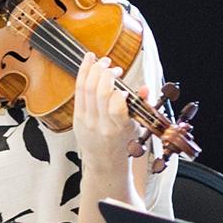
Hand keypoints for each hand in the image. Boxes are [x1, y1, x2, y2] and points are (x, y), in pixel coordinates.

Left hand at [71, 53, 135, 188]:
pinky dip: (83, 73)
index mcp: (119, 129)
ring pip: (87, 89)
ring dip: (95, 70)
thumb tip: (145, 88)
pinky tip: (88, 62)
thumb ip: (141, 106)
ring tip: (103, 61)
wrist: (104, 161)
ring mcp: (87, 121)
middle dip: (106, 73)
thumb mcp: (136, 127)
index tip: (125, 89)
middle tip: (113, 67)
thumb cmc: (122, 143)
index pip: (116, 109)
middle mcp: (101, 125)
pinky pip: (78, 91)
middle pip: (99, 93)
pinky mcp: (77, 117)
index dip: (120, 94)